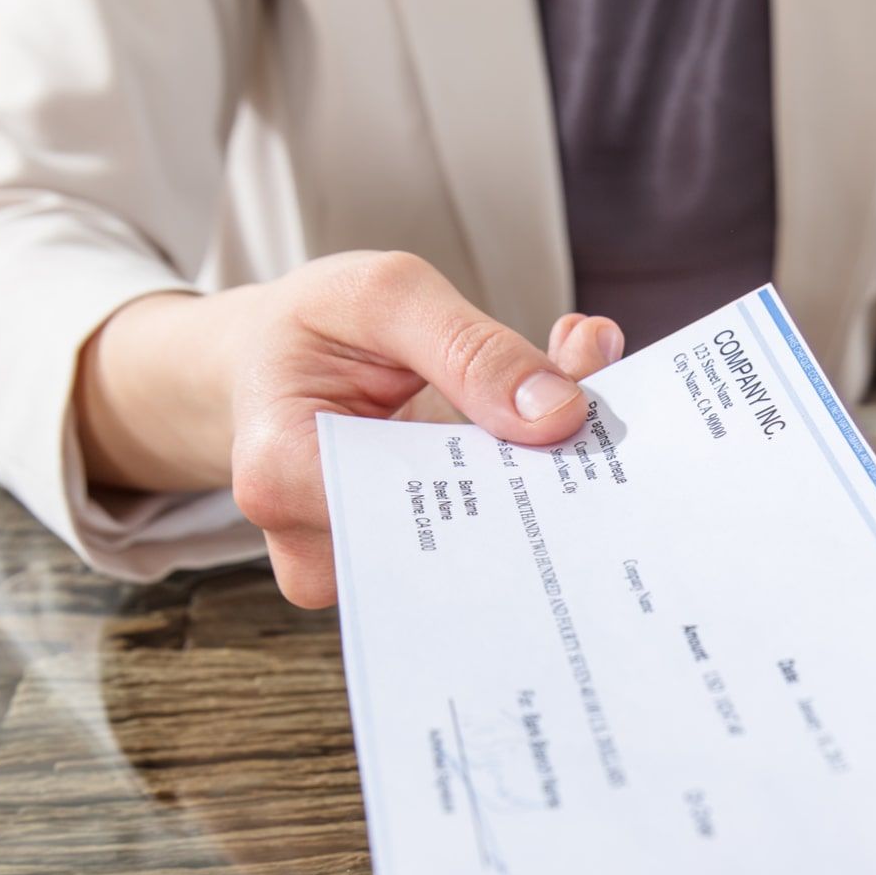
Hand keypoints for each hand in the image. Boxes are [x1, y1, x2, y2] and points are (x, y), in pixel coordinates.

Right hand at [77, 253, 622, 606]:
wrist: (277, 365)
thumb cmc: (314, 329)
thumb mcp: (383, 298)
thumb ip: (471, 348)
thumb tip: (559, 415)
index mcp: (283, 474)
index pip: (415, 501)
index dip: (507, 470)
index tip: (575, 425)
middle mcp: (322, 547)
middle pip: (459, 542)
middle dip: (537, 479)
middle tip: (598, 421)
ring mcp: (367, 573)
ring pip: (483, 551)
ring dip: (538, 482)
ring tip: (576, 410)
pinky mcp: (407, 576)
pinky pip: (484, 547)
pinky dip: (525, 491)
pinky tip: (549, 435)